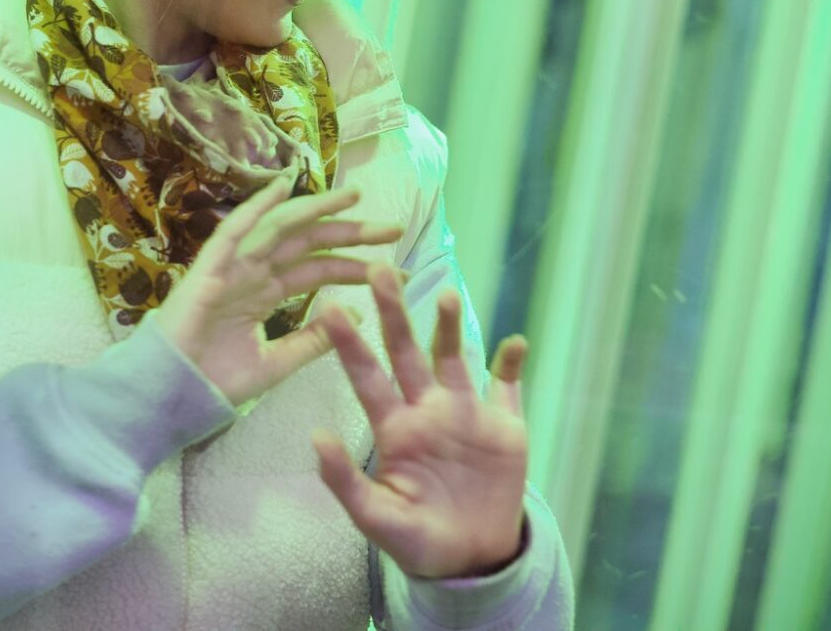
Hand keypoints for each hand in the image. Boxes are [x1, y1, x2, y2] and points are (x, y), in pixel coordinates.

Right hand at [150, 176, 404, 407]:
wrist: (169, 397)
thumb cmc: (213, 382)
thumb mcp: (276, 364)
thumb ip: (312, 340)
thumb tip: (355, 313)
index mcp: (266, 294)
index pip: (319, 270)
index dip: (355, 266)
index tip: (396, 268)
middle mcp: (253, 273)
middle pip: (309, 243)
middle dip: (350, 232)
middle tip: (394, 228)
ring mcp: (232, 266)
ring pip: (281, 228)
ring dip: (317, 209)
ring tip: (355, 196)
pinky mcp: (210, 267)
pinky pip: (235, 230)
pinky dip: (257, 206)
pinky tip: (283, 186)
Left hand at [311, 264, 530, 579]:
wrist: (474, 560)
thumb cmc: (418, 540)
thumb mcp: (376, 518)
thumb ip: (346, 481)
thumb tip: (315, 437)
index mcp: (394, 429)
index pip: (366, 378)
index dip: (349, 344)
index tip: (328, 309)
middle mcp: (426, 410)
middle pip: (405, 352)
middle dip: (393, 313)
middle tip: (379, 270)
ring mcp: (465, 414)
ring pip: (454, 358)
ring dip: (449, 327)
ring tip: (444, 294)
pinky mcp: (503, 426)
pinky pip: (508, 388)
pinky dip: (512, 365)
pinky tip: (515, 343)